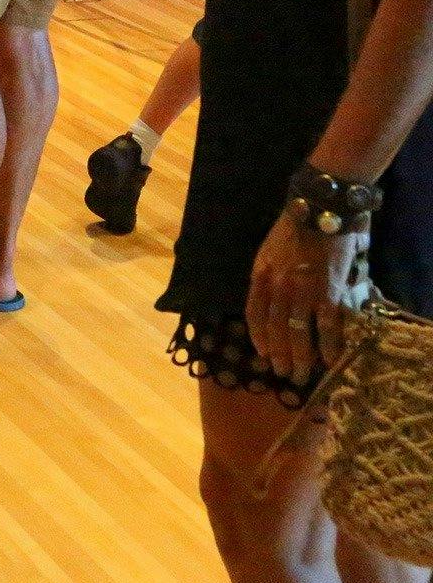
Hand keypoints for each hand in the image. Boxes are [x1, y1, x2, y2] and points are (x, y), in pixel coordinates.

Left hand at [245, 206, 371, 386]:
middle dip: (279, 355)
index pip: (253, 314)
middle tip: (284, 374)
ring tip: (302, 374)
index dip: (258, 337)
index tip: (263, 354)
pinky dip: (328, 347)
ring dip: (300, 358)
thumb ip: (269, 274)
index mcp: (260, 275)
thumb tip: (273, 298)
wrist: (320, 208)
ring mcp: (302, 292)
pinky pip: (327, 328)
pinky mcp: (329, 293)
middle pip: (274, 330)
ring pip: (297, 334)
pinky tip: (330, 360)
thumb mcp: (269, 250)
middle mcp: (277, 287)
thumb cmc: (295, 226)